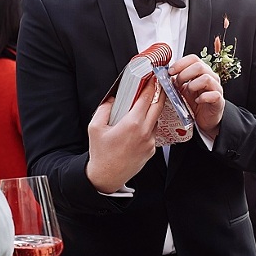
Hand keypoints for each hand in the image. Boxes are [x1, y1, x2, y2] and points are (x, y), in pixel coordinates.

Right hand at [86, 76, 163, 192]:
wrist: (106, 177)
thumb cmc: (100, 154)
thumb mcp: (95, 128)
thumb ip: (104, 109)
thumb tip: (112, 99)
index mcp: (132, 124)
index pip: (146, 99)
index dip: (151, 86)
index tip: (152, 78)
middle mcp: (144, 132)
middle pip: (158, 107)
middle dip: (159, 94)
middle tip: (157, 85)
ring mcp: (149, 142)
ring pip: (156, 121)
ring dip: (153, 112)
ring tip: (145, 106)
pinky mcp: (151, 151)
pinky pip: (153, 133)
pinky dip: (148, 126)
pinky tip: (139, 126)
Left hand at [169, 54, 224, 139]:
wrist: (204, 119)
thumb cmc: (194, 103)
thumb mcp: (182, 90)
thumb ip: (176, 81)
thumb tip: (164, 75)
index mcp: (201, 72)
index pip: (193, 59)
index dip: (180, 63)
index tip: (170, 71)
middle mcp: (210, 77)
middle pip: (199, 66)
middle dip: (184, 74)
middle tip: (177, 84)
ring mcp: (216, 88)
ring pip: (206, 78)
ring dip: (193, 85)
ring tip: (188, 93)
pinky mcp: (219, 100)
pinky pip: (214, 95)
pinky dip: (203, 98)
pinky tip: (197, 101)